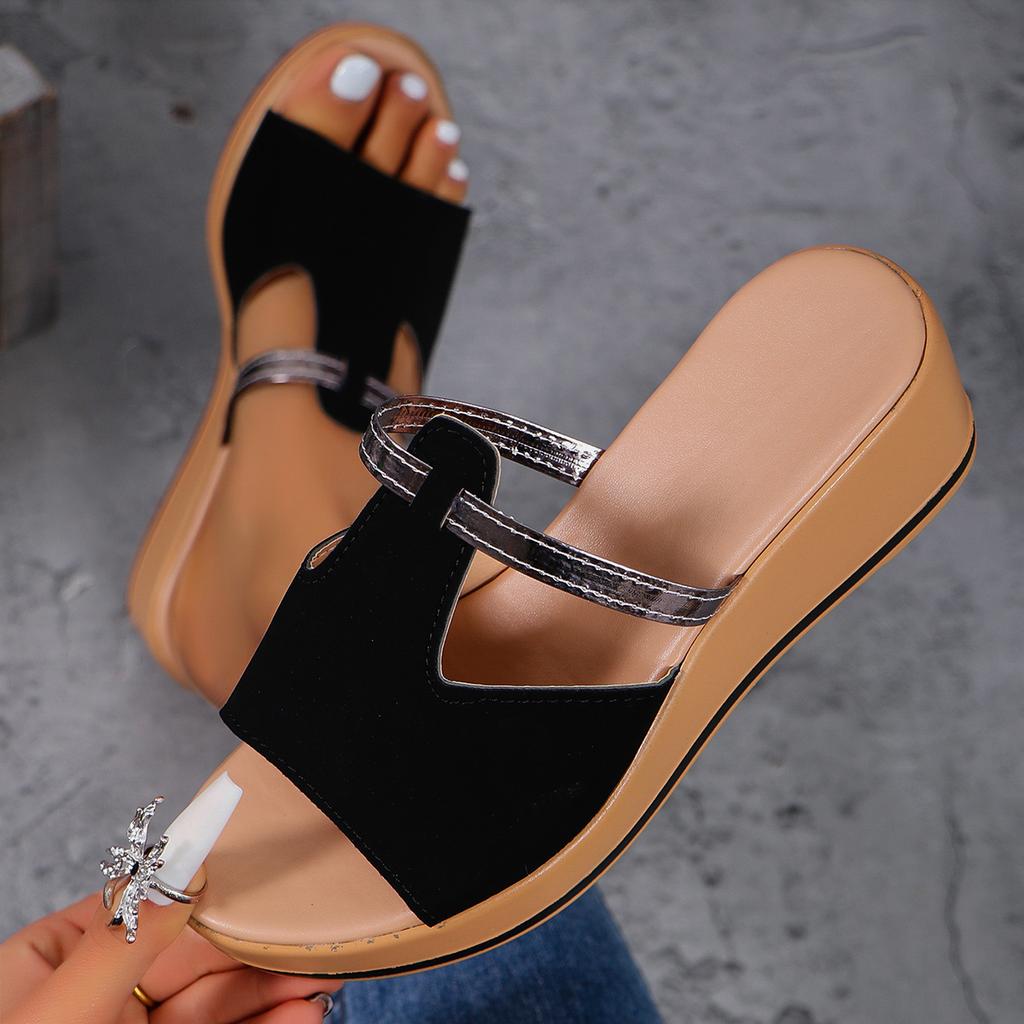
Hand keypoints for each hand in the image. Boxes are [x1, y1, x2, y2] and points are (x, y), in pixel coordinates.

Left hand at [0, 885, 336, 1023]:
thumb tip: (183, 867)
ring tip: (321, 982)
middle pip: (194, 959)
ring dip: (273, 993)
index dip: (212, 896)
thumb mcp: (58, 1017)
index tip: (269, 883)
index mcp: (53, 962)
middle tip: (312, 942)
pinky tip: (300, 1016)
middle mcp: (96, 997)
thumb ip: (120, 942)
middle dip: (257, 951)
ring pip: (217, 1004)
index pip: (145, 910)